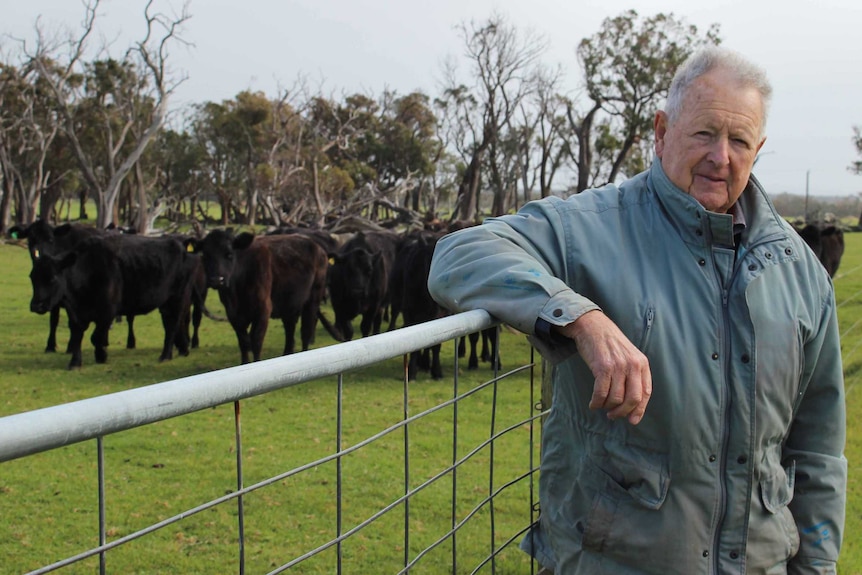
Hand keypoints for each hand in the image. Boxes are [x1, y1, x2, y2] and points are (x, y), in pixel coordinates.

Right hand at [553, 310, 651, 424]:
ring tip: (601, 406)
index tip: (632, 420)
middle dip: (622, 412)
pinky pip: (601, 393)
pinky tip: (593, 404)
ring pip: (615, 398)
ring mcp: (618, 366)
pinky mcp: (602, 367)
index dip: (639, 410)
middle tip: (613, 416)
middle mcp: (632, 365)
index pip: (646, 393)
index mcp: (642, 363)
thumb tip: (632, 404)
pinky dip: (596, 402)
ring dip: (607, 407)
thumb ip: (633, 375)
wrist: (592, 326)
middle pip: (632, 399)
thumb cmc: (609, 343)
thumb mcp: (628, 355)